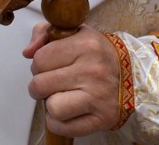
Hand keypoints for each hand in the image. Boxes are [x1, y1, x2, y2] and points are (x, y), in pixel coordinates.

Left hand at [23, 23, 120, 137]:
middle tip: (49, 82)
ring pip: (52, 107)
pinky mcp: (102, 119)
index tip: (46, 65)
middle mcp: (92, 70)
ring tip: (58, 96)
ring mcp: (98, 97)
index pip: (40, 59)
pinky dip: (57, 122)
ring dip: (49, 104)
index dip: (38, 63)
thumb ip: (44, 33)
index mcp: (85, 45)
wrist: (131, 75)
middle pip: (41, 84)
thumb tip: (27, 52)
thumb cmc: (97, 53)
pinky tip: (64, 111)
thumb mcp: (73, 31)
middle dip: (39, 85)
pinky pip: (64, 128)